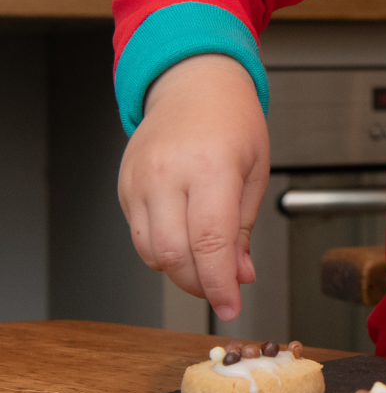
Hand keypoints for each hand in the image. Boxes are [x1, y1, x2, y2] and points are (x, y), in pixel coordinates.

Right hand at [118, 54, 269, 321]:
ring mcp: (140, 180)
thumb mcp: (254, 173)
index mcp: (211, 167)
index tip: (231, 307)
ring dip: (180, 271)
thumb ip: (243, 229)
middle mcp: (168, 174)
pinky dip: (162, 251)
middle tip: (224, 287)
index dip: (219, 284)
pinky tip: (185, 240)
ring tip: (208, 263)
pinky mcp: (123, 186)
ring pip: (151, 252)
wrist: (194, 85)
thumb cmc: (232, 122)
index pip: (209, 243)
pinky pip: (138, 236)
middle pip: (174, 255)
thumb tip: (240, 275)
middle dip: (201, 284)